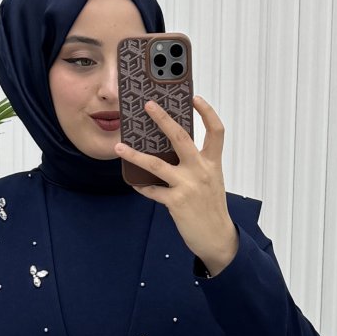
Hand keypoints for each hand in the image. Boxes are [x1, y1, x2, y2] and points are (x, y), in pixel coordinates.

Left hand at [114, 95, 238, 274]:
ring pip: (156, 164)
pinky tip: (134, 183)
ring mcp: (188, 186)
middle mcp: (201, 170)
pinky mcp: (176, 202)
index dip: (207, 112)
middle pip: (180, 137)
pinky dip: (142, 186)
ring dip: (135, 154)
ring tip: (119, 146)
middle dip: (163, 118)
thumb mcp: (211, 181)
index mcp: (212, 163)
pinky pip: (152, 190)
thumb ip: (197, 165)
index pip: (216, 131)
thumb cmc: (211, 208)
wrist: (217, 238)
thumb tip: (170, 152)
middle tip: (148, 104)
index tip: (195, 97)